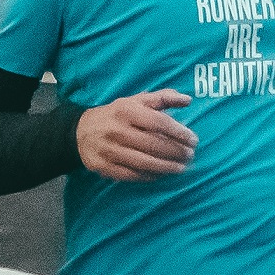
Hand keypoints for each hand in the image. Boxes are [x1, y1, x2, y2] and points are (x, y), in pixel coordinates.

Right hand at [71, 91, 195, 180]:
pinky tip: (161, 174)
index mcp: (126, 111)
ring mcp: (110, 150)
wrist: (80, 131)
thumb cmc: (117, 114)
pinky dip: (149, 176)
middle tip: (190, 155)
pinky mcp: (104, 167)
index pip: (158, 122)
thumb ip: (162, 98)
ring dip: (167, 167)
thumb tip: (188, 100)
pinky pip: (132, 174)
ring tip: (181, 167)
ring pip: (144, 162)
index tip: (193, 140)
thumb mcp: (136, 101)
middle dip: (176, 151)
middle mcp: (117, 130)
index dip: (178, 132)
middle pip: (153, 144)